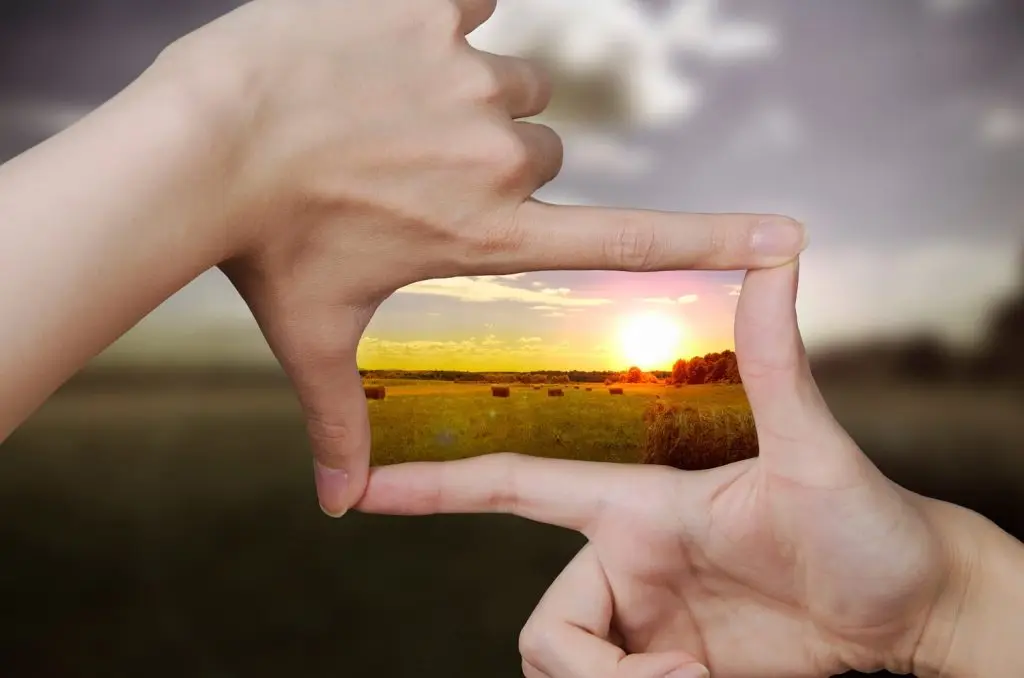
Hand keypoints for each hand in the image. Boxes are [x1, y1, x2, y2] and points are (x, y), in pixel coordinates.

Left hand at [149, 0, 807, 515]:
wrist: (203, 145)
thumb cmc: (264, 248)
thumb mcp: (312, 339)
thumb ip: (338, 423)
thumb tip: (339, 508)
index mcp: (490, 232)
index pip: (629, 238)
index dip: (716, 239)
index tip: (787, 238)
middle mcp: (501, 157)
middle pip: (540, 148)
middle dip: (488, 158)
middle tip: (403, 167)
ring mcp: (470, 75)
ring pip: (508, 79)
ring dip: (463, 91)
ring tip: (379, 111)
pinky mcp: (435, 4)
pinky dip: (436, 13)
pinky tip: (375, 40)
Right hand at [356, 260, 977, 676]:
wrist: (910, 614)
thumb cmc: (869, 525)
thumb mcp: (816, 450)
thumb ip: (776, 361)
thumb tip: (777, 254)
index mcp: (634, 504)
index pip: (514, 486)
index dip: (436, 485)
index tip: (360, 486)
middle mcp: (624, 561)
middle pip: (543, 626)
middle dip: (593, 671)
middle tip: (684, 674)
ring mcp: (640, 620)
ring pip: (566, 664)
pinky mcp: (657, 667)